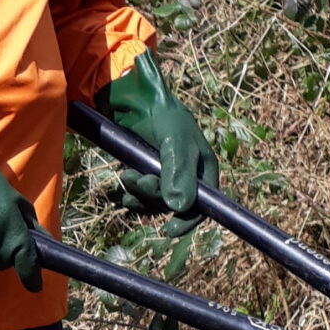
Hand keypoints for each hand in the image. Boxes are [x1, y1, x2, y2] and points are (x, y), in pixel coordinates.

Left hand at [95, 51, 217, 238]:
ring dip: (140, 195)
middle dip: (154, 197)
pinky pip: (143, 198)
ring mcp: (167, 176)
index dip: (189, 220)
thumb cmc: (161, 115)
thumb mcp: (174, 141)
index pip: (204, 204)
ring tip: (128, 176)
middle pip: (175, 205)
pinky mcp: (148, 175)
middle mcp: (188, 175)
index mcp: (204, 168)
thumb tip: (180, 207)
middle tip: (137, 179)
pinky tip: (125, 188)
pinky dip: (133, 196)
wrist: (133, 100)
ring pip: (156, 203)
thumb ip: (178, 172)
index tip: (170, 229)